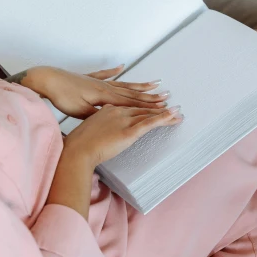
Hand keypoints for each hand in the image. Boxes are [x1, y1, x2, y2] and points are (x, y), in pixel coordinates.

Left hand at [17, 65, 169, 118]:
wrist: (48, 80)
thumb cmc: (63, 96)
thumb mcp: (81, 112)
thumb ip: (99, 114)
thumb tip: (114, 117)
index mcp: (105, 96)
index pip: (131, 103)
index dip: (148, 105)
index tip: (162, 106)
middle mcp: (106, 86)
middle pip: (132, 93)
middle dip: (150, 96)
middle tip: (166, 95)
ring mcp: (98, 81)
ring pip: (124, 84)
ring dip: (139, 85)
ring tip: (153, 83)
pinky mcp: (90, 78)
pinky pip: (107, 74)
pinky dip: (115, 71)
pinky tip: (121, 67)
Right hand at [64, 104, 182, 166]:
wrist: (78, 149)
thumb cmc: (80, 144)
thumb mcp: (91, 130)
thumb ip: (101, 128)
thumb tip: (106, 132)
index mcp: (109, 109)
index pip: (131, 108)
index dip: (144, 108)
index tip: (154, 106)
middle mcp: (119, 111)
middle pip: (143, 110)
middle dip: (158, 109)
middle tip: (172, 107)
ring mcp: (124, 120)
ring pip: (149, 115)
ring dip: (165, 114)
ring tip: (178, 113)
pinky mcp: (129, 131)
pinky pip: (150, 123)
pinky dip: (163, 118)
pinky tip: (173, 115)